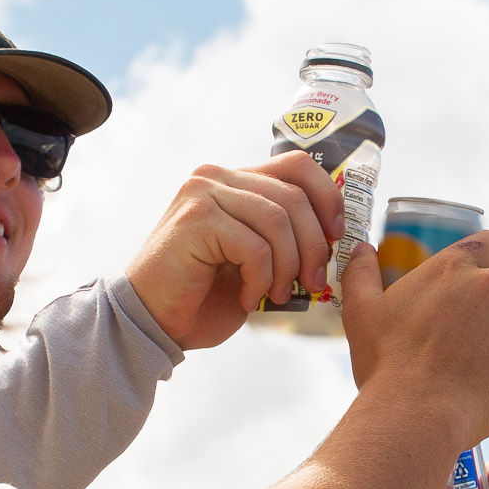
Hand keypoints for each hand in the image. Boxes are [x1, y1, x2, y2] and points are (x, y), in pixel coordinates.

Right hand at [123, 152, 344, 349]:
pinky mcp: (195, 220)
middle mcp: (216, 177)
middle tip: (314, 282)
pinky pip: (254, 246)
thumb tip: (334, 232)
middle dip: (313, 245)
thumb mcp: (254, 258)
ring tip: (278, 294)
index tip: (336, 235)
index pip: (296, 165)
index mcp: (234, 180)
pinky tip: (249, 298)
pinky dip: (261, 279)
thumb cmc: (206, 296)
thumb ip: (282, 234)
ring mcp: (202, 194)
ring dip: (288, 266)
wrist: (153, 323)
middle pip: (293, 196)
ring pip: (278, 220)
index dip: (327, 197)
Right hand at [340, 232, 488, 448]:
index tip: (476, 283)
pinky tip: (483, 387)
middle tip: (452, 344)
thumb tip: (362, 250)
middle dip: (482, 313)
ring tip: (465, 372)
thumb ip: (362, 272)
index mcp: (455, 268)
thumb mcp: (361, 312)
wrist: (418, 416)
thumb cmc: (387, 363)